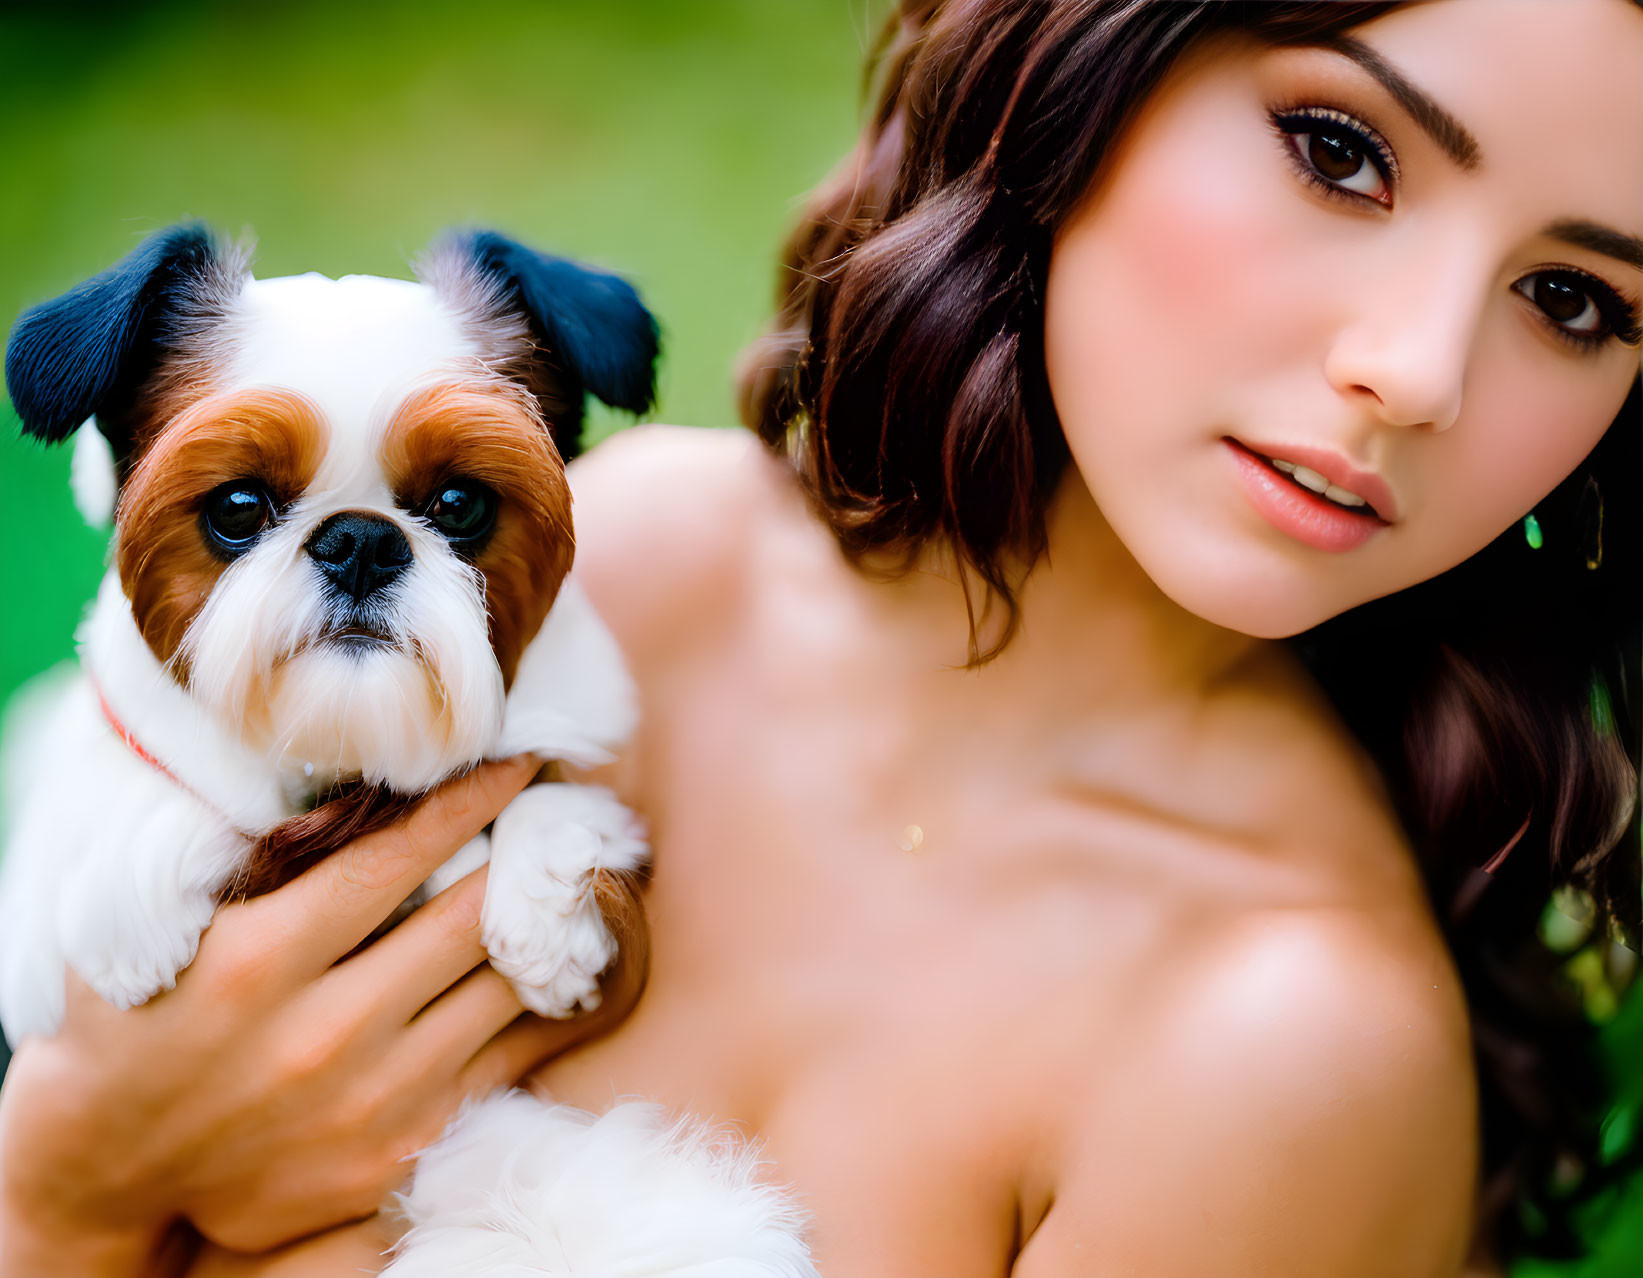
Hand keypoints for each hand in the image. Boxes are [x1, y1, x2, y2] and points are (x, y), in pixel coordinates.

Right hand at [0, 756, 638, 1271]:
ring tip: (580, 879)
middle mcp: (324, 1035)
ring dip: (548, 928)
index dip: (469, 801)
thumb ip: (264, 860)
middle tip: (567, 811)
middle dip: (526, 856)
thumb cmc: (138, 1022)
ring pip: (503, 989)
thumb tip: (371, 792)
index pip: (395, 859)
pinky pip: (507, 1061)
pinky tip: (571, 964)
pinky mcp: (401, 1147)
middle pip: (468, 919)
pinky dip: (545, 1006)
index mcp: (259, 963)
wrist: (111, 1168)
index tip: (520, 762)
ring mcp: (371, 1100)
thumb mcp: (169, 926)